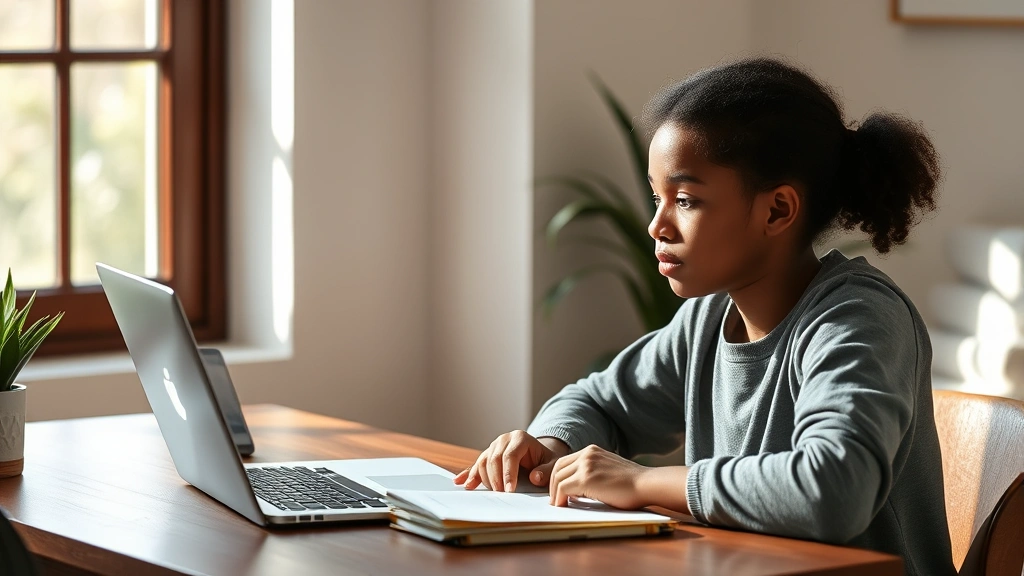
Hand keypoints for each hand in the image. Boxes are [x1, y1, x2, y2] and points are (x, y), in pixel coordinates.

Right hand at [453, 431, 569, 491]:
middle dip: (496, 478)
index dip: (508, 473)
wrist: (540, 455)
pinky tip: (462, 483)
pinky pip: (476, 465)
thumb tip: (534, 477)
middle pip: (494, 458)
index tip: (510, 491)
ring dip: (485, 478)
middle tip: (500, 495)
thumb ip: (546, 471)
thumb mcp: (553, 464)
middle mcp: (504, 439)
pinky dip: (469, 475)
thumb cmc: (546, 461)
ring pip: (483, 461)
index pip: (510, 455)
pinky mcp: (487, 455)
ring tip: (490, 493)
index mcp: (520, 438)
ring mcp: (493, 446)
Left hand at [548, 444, 648, 509]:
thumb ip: (593, 472)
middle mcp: (587, 454)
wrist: (647, 484)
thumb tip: (576, 489)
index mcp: (592, 450)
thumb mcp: (608, 470)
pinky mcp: (586, 478)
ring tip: (558, 505)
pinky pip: (563, 488)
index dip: (558, 477)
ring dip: (555, 493)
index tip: (559, 490)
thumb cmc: (633, 484)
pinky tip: (563, 506)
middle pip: (557, 467)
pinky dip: (559, 498)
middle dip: (552, 484)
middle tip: (555, 499)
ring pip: (557, 478)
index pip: (565, 461)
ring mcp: (586, 464)